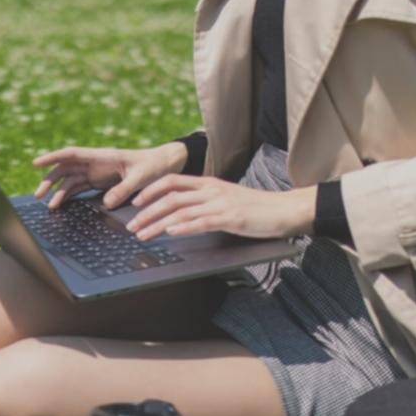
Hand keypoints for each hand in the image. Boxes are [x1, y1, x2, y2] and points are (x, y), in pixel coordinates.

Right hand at [31, 143, 186, 210]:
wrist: (163, 165)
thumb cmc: (153, 166)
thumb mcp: (141, 177)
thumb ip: (124, 189)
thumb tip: (107, 204)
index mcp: (101, 156)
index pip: (71, 154)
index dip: (52, 158)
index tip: (36, 163)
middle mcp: (94, 163)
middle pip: (65, 169)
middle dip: (50, 180)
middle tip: (38, 195)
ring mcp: (96, 173)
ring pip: (70, 180)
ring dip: (57, 191)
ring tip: (47, 205)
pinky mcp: (100, 182)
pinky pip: (79, 188)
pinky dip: (68, 196)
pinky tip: (60, 205)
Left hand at [123, 174, 317, 240]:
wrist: (284, 209)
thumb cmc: (255, 208)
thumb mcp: (226, 199)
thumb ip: (205, 202)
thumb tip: (180, 214)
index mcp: (208, 183)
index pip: (172, 181)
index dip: (150, 190)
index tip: (135, 203)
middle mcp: (211, 190)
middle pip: (170, 197)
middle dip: (146, 212)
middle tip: (131, 226)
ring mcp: (220, 203)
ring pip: (180, 211)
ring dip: (157, 224)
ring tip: (143, 235)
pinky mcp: (231, 218)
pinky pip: (201, 222)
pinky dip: (183, 227)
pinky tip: (170, 233)